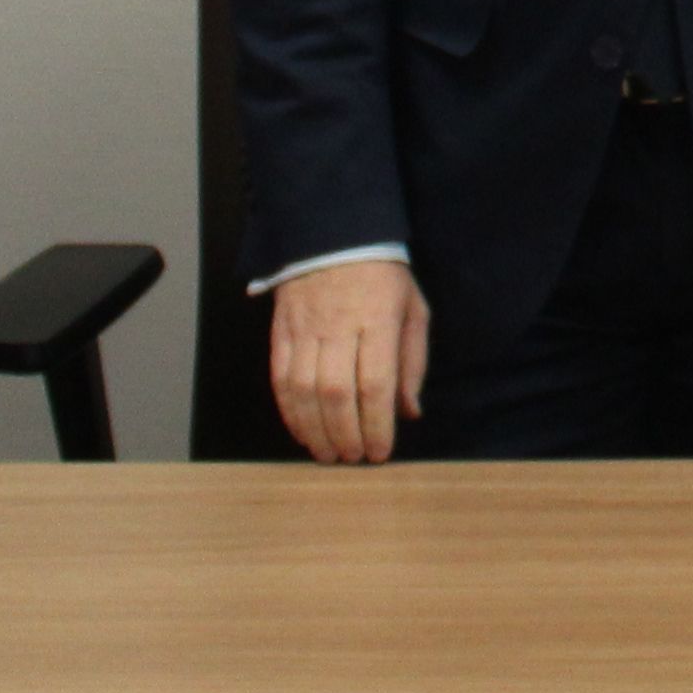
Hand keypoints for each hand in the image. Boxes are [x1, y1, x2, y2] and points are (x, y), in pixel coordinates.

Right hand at [271, 259, 430, 463]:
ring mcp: (305, 329)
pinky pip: (280, 379)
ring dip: (315, 430)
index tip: (381, 452)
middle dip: (345, 434)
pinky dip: (289, 412)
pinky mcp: (281, 332)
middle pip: (336, 393)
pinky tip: (302, 431)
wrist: (334, 234)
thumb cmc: (383, 277)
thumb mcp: (413, 310)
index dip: (376, 424)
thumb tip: (410, 412)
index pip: (375, 383)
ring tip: (328, 454)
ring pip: (304, 391)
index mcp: (378, 320)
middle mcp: (338, 326)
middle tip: (354, 458)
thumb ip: (412, 362)